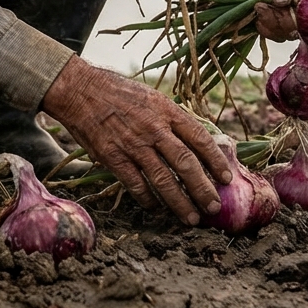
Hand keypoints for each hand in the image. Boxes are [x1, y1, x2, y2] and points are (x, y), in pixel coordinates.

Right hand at [40, 56, 231, 225]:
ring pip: (163, 180)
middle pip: (186, 164)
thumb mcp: (152, 97)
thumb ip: (172, 119)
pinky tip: (155, 208)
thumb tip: (197, 142)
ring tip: (192, 218)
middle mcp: (154, 128)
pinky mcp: (113, 157)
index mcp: (167, 111)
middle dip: (203, 189)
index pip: (200, 139)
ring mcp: (133, 144)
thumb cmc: (119, 92)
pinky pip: (135, 184)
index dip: (216, 161)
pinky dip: (147, 199)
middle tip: (214, 207)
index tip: (227, 178)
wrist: (81, 90)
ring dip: (180, 202)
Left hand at [232, 0, 307, 41]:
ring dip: (272, 24)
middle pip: (307, 26)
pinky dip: (266, 28)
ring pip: (291, 33)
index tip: (291, 6)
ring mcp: (296, 16)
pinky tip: (257, 16)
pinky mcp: (281, 24)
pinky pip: (278, 35)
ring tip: (258, 6)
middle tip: (262, 5)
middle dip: (284, 20)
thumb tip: (282, 1)